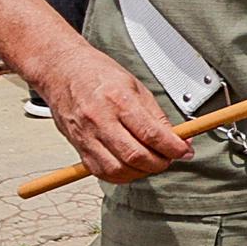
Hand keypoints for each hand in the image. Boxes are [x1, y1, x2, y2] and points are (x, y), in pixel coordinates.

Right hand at [35, 48, 192, 184]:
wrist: (61, 71)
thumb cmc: (97, 74)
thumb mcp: (135, 87)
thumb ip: (157, 116)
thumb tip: (178, 138)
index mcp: (118, 100)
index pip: (151, 134)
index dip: (174, 148)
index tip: (185, 151)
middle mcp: (100, 120)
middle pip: (135, 156)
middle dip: (160, 163)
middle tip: (170, 158)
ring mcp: (86, 136)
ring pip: (118, 170)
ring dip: (141, 172)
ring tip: (151, 162)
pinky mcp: (78, 148)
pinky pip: (102, 172)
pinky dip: (121, 175)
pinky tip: (131, 166)